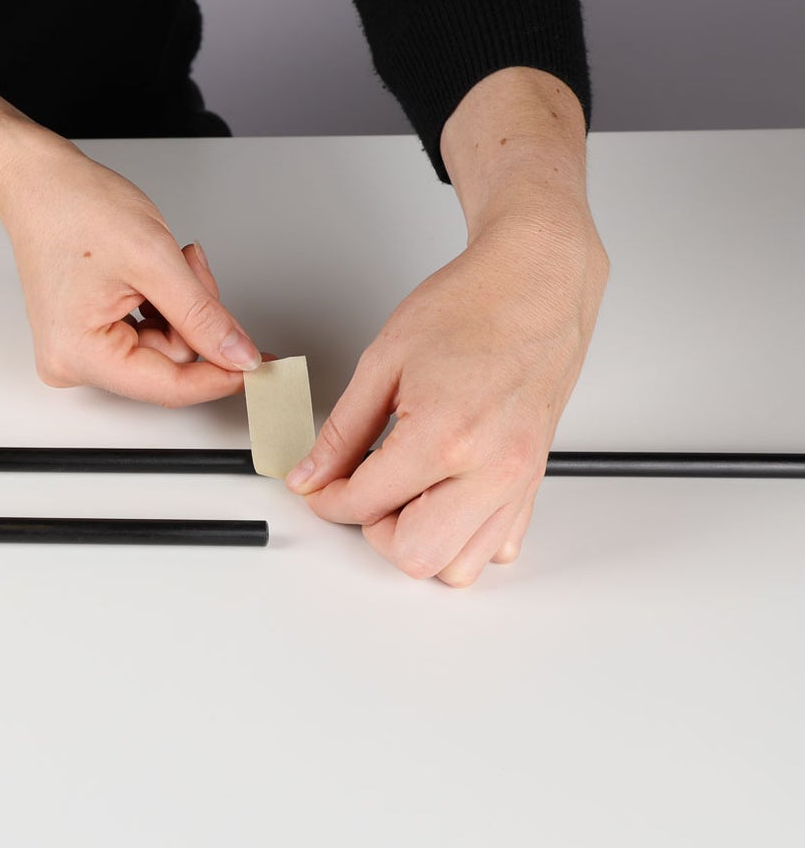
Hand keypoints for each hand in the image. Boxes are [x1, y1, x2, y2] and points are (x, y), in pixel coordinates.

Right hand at [0, 149, 265, 406]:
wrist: (40, 183)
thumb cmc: (75, 209)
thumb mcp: (155, 261)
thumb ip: (203, 316)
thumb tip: (238, 355)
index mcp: (80, 353)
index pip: (168, 387)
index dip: (221, 374)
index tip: (262, 364)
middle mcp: (72, 361)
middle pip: (167, 364)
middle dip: (193, 317)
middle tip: (192, 268)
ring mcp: (77, 349)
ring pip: (162, 347)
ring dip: (179, 305)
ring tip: (167, 258)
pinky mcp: (86, 335)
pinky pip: (144, 335)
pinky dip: (162, 304)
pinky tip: (154, 271)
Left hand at [287, 219, 607, 585]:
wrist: (537, 282)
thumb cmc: (472, 306)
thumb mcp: (383, 362)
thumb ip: (341, 431)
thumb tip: (311, 474)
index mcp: (446, 437)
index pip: (367, 505)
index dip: (328, 500)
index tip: (320, 488)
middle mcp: (492, 470)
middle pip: (416, 556)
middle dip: (375, 530)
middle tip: (362, 490)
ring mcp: (520, 480)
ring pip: (460, 566)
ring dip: (421, 540)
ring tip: (402, 492)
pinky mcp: (535, 479)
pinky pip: (498, 544)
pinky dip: (463, 535)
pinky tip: (441, 494)